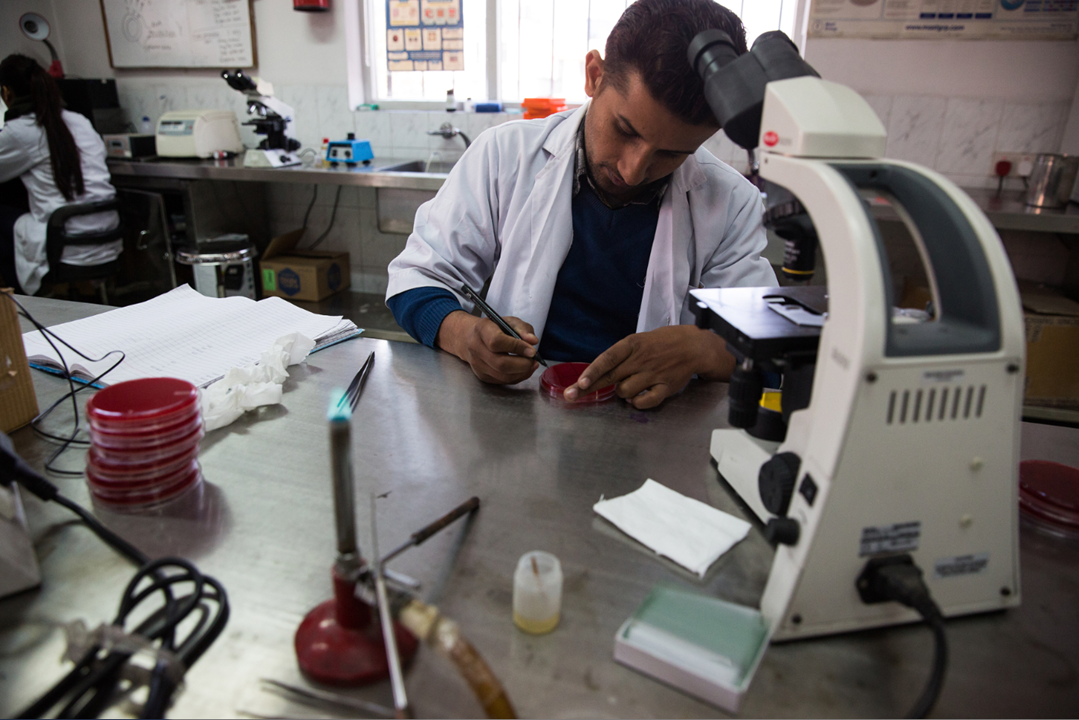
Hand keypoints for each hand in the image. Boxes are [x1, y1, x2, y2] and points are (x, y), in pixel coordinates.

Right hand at [437, 310, 539, 384]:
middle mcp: (476, 348)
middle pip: (500, 363)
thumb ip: (522, 329)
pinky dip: (517, 377)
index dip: (516, 347)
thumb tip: (533, 341)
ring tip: (531, 365)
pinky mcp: (482, 376)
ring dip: (522, 373)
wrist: (472, 338)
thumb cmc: (494, 328)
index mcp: (482, 330)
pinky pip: (502, 381)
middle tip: (533, 360)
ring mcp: (477, 364)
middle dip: (522, 364)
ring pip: (502, 376)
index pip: (497, 342)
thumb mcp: (509, 321)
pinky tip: (524, 370)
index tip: (532, 350)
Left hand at [564, 326, 733, 408]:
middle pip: (610, 377)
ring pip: (624, 392)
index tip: (579, 383)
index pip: (608, 358)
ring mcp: (653, 374)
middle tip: (570, 396)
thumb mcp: (638, 341)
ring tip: (629, 385)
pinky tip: (637, 398)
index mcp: (632, 344)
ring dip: (621, 393)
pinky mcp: (665, 387)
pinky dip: (636, 403)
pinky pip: (644, 402)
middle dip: (587, 388)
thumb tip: (597, 375)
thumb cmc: (660, 343)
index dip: (593, 372)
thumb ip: (619, 357)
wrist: (693, 346)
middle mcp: (640, 359)